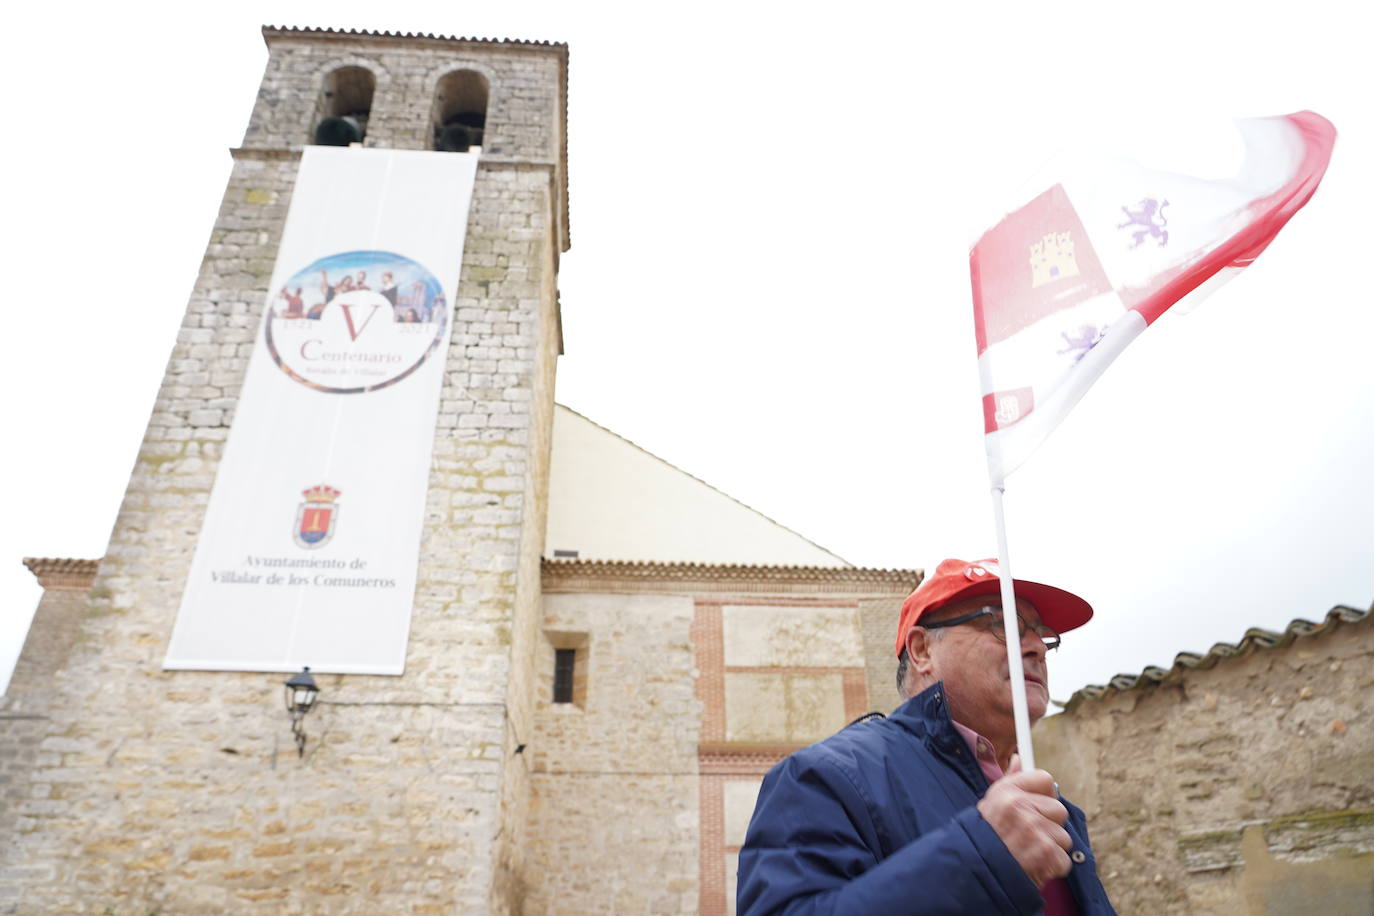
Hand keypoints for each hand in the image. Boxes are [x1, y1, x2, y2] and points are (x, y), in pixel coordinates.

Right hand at [976, 754, 1071, 887]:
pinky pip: (1064, 859)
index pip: (1045, 779)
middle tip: (1030, 836)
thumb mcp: (991, 803)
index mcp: (1007, 792)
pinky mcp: (1046, 853)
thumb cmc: (984, 837)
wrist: (974, 872)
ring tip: (1029, 853)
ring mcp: (1034, 830)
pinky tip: (1035, 866)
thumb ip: (1010, 780)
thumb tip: (1019, 759)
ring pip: (1063, 837)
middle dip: (1049, 825)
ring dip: (1051, 848)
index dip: (1045, 795)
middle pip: (1059, 809)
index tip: (1039, 807)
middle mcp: (1021, 807)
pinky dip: (1052, 867)